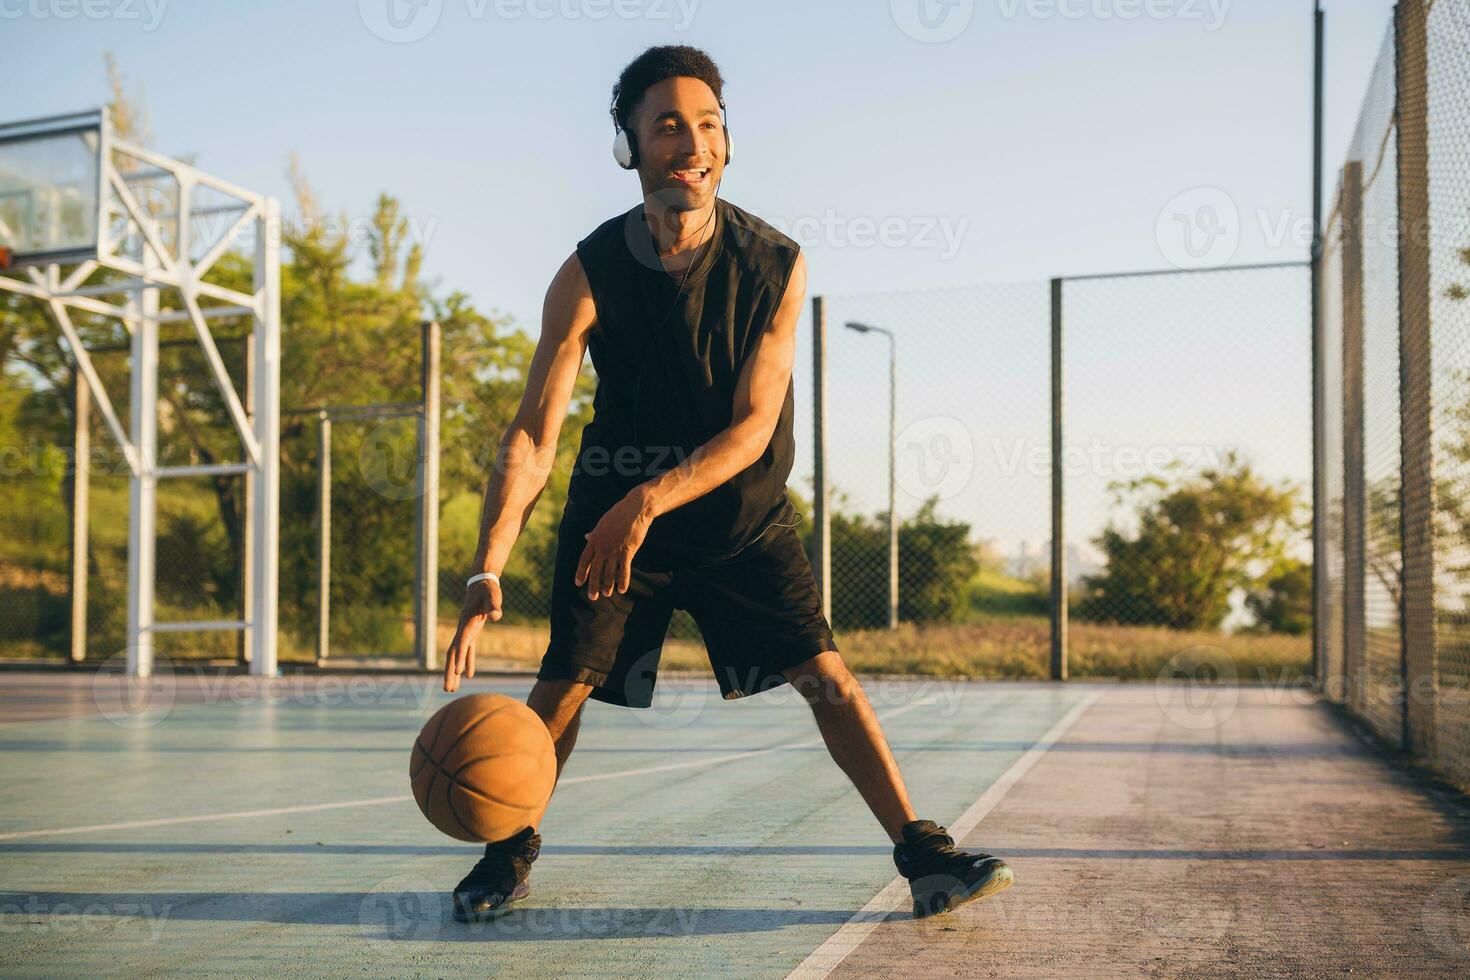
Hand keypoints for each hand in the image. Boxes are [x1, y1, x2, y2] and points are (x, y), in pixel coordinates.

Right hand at [443, 576, 502, 692]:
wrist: (482, 582)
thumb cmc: (488, 589)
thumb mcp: (493, 595)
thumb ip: (494, 605)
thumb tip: (496, 615)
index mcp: (467, 622)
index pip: (462, 643)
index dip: (459, 657)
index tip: (457, 673)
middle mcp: (463, 629)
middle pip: (452, 653)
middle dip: (449, 672)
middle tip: (447, 690)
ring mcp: (466, 631)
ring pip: (457, 654)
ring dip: (454, 671)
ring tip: (451, 689)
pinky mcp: (472, 632)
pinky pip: (467, 650)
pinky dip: (467, 662)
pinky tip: (468, 676)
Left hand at [575, 491, 652, 600]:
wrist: (635, 509)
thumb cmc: (619, 514)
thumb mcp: (602, 523)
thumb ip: (594, 533)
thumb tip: (585, 537)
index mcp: (594, 539)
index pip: (584, 560)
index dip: (581, 572)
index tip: (578, 583)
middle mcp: (602, 547)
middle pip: (595, 570)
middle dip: (593, 585)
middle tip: (592, 597)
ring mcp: (614, 550)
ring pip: (609, 573)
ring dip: (607, 586)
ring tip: (606, 594)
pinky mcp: (627, 552)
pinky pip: (623, 571)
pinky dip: (623, 582)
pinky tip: (622, 590)